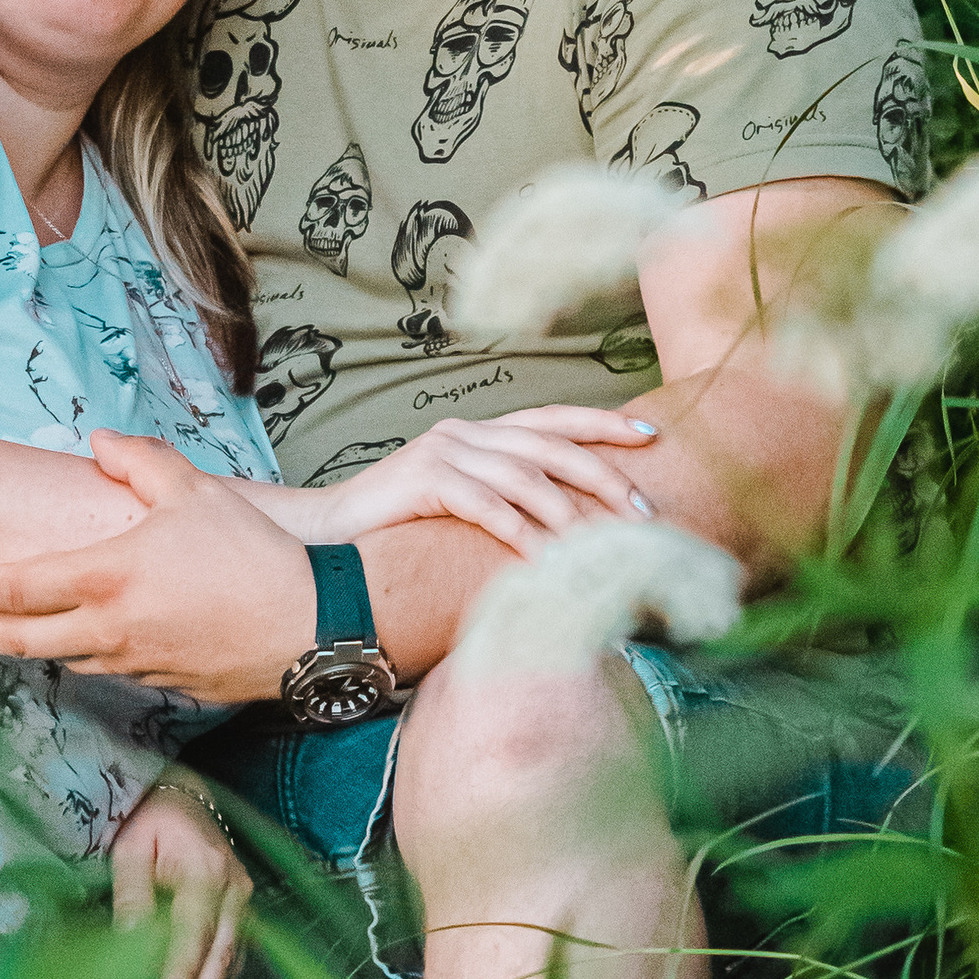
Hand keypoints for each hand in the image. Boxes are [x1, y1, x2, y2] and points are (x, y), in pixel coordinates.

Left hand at [0, 437, 313, 704]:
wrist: (308, 626)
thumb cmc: (252, 555)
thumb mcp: (195, 492)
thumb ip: (140, 462)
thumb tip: (101, 443)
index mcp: (105, 578)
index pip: (15, 588)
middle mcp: (107, 628)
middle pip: (19, 639)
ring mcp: (130, 664)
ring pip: (60, 659)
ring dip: (25, 647)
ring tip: (2, 633)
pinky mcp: (159, 685)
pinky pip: (106, 670)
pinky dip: (81, 656)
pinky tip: (80, 644)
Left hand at [110, 775, 250, 978]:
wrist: (183, 796)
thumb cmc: (149, 822)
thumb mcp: (129, 850)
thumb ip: (132, 896)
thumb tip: (127, 944)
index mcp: (204, 870)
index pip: (193, 931)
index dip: (182, 971)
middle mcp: (234, 888)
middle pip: (221, 952)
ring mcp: (244, 899)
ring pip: (233, 958)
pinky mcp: (243, 909)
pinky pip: (236, 953)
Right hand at [277, 404, 662, 553]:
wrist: (328, 535)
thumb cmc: (399, 530)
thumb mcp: (459, 508)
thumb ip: (503, 502)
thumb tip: (566, 528)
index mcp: (479, 433)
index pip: (552, 419)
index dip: (602, 424)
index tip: (650, 435)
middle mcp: (465, 432)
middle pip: (550, 444)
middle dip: (603, 475)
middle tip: (642, 510)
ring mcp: (443, 451)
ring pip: (524, 475)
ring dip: (569, 513)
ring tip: (602, 545)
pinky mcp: (424, 479)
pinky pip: (486, 505)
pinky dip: (520, 532)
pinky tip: (546, 559)